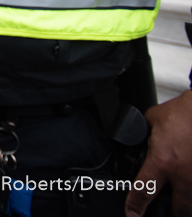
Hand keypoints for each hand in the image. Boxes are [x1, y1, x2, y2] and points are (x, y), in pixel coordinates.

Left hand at [126, 90, 191, 215]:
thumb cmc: (185, 111)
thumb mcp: (154, 119)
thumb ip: (146, 132)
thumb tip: (141, 137)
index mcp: (162, 162)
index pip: (143, 191)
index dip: (135, 207)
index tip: (132, 215)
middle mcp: (184, 175)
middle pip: (178, 210)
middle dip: (170, 212)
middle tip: (164, 209)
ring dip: (188, 207)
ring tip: (181, 203)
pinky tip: (191, 188)